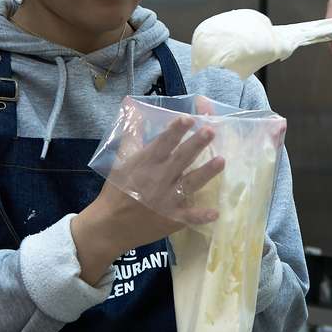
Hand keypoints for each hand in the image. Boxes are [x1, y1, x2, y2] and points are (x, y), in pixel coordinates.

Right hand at [72, 118, 224, 281]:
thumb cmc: (116, 190)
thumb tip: (132, 104)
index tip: (189, 119)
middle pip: (180, 159)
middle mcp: (158, 179)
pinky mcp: (171, 219)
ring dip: (206, 173)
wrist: (109, 226)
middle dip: (196, 144)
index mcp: (146, 163)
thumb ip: (132, 134)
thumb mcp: (121, 160)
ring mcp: (166, 200)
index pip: (162, 143)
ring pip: (190, 184)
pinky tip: (215, 213)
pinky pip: (189, 217)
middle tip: (211, 131)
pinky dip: (201, 216)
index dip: (175, 130)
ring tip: (222, 161)